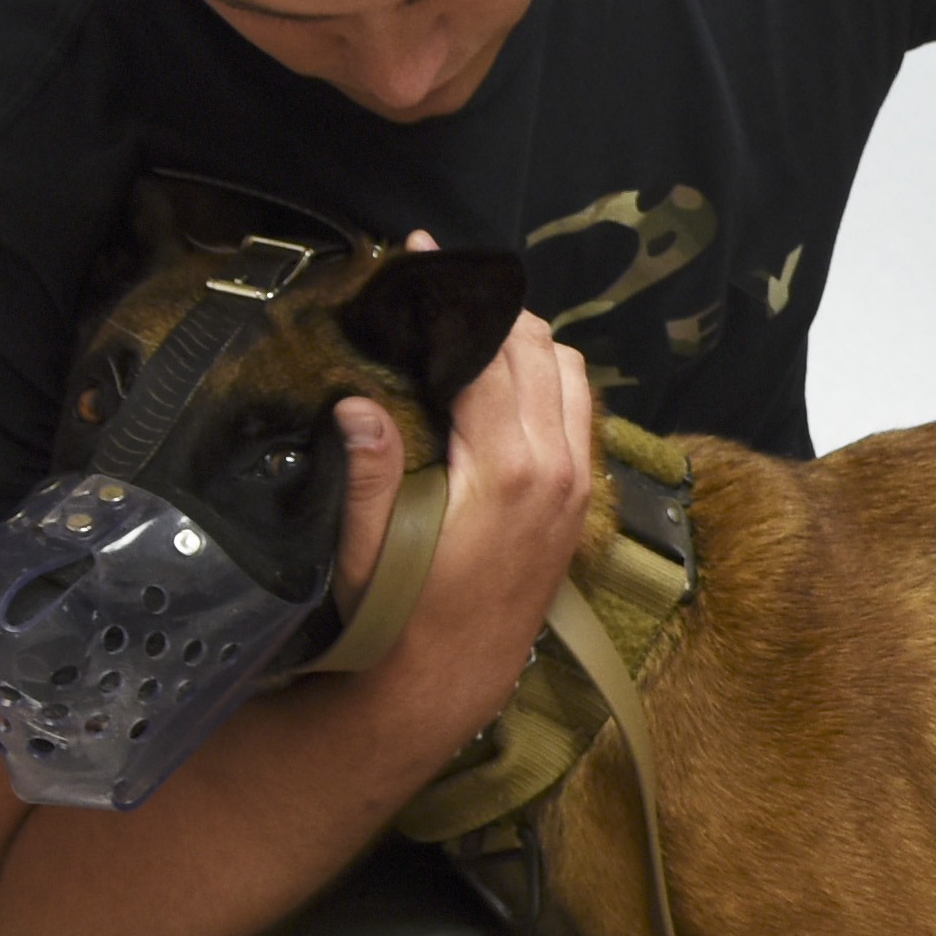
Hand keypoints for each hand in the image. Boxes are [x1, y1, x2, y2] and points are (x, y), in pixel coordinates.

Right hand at [331, 232, 591, 692]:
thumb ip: (368, 472)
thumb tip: (357, 400)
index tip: (418, 253)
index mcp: (509, 468)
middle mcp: (558, 467)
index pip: (490, 352)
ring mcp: (577, 483)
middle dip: (488, 309)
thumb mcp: (366, 549)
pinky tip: (503, 379)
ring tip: (468, 328)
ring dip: (525, 342)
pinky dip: (547, 378)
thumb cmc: (400, 617)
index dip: (452, 297)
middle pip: (538, 349)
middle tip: (436, 287)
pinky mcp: (579, 500)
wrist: (450, 682)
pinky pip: (578, 409)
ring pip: (569, 372)